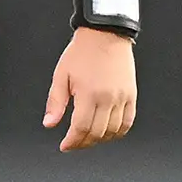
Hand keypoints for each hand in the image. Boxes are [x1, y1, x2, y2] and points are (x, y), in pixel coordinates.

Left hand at [44, 26, 137, 151]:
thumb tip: (49, 124)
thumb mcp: (61, 75)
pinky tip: (107, 133)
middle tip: (74, 144)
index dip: (72, 141)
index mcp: (89, 94)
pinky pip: (128, 122)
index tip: (65, 146)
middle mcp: (108, 98)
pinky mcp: (132, 95)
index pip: (81, 128)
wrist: (105, 35)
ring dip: (100, 140)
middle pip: (97, 133)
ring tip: (88, 139)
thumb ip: (55, 102)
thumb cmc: (81, 53)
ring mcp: (123, 98)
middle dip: (83, 143)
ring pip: (114, 131)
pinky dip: (118, 132)